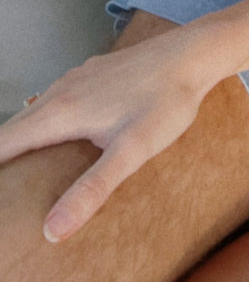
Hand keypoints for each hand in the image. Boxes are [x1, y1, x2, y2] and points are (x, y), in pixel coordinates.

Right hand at [0, 0, 248, 241]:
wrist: (195, 52)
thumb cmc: (167, 100)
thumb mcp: (132, 152)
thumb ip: (91, 189)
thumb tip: (52, 229)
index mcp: (61, 112)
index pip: (4, 143)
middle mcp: (62, 90)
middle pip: (14, 127)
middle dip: (3, 155)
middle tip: (8, 185)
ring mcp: (77, 76)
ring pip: (34, 110)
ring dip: (21, 136)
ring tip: (20, 164)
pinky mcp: (94, 71)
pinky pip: (55, 96)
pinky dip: (44, 118)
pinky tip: (59, 131)